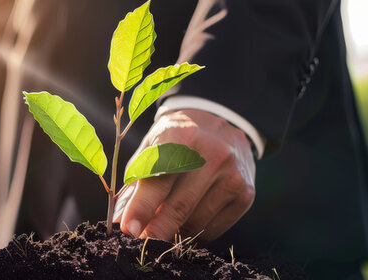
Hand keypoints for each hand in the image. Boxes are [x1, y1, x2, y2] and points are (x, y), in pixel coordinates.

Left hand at [114, 109, 255, 242]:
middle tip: (139, 244)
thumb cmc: (177, 137)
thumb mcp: (152, 145)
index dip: (142, 207)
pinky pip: (212, 229)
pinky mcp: (246, 194)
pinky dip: (192, 235)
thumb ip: (136, 180)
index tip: (128, 229)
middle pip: (179, 206)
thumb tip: (122, 219)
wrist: (221, 122)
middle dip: (155, 230)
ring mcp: (233, 176)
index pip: (159, 178)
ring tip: (159, 229)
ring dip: (173, 233)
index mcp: (182, 136)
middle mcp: (212, 155)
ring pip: (195, 222)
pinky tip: (181, 227)